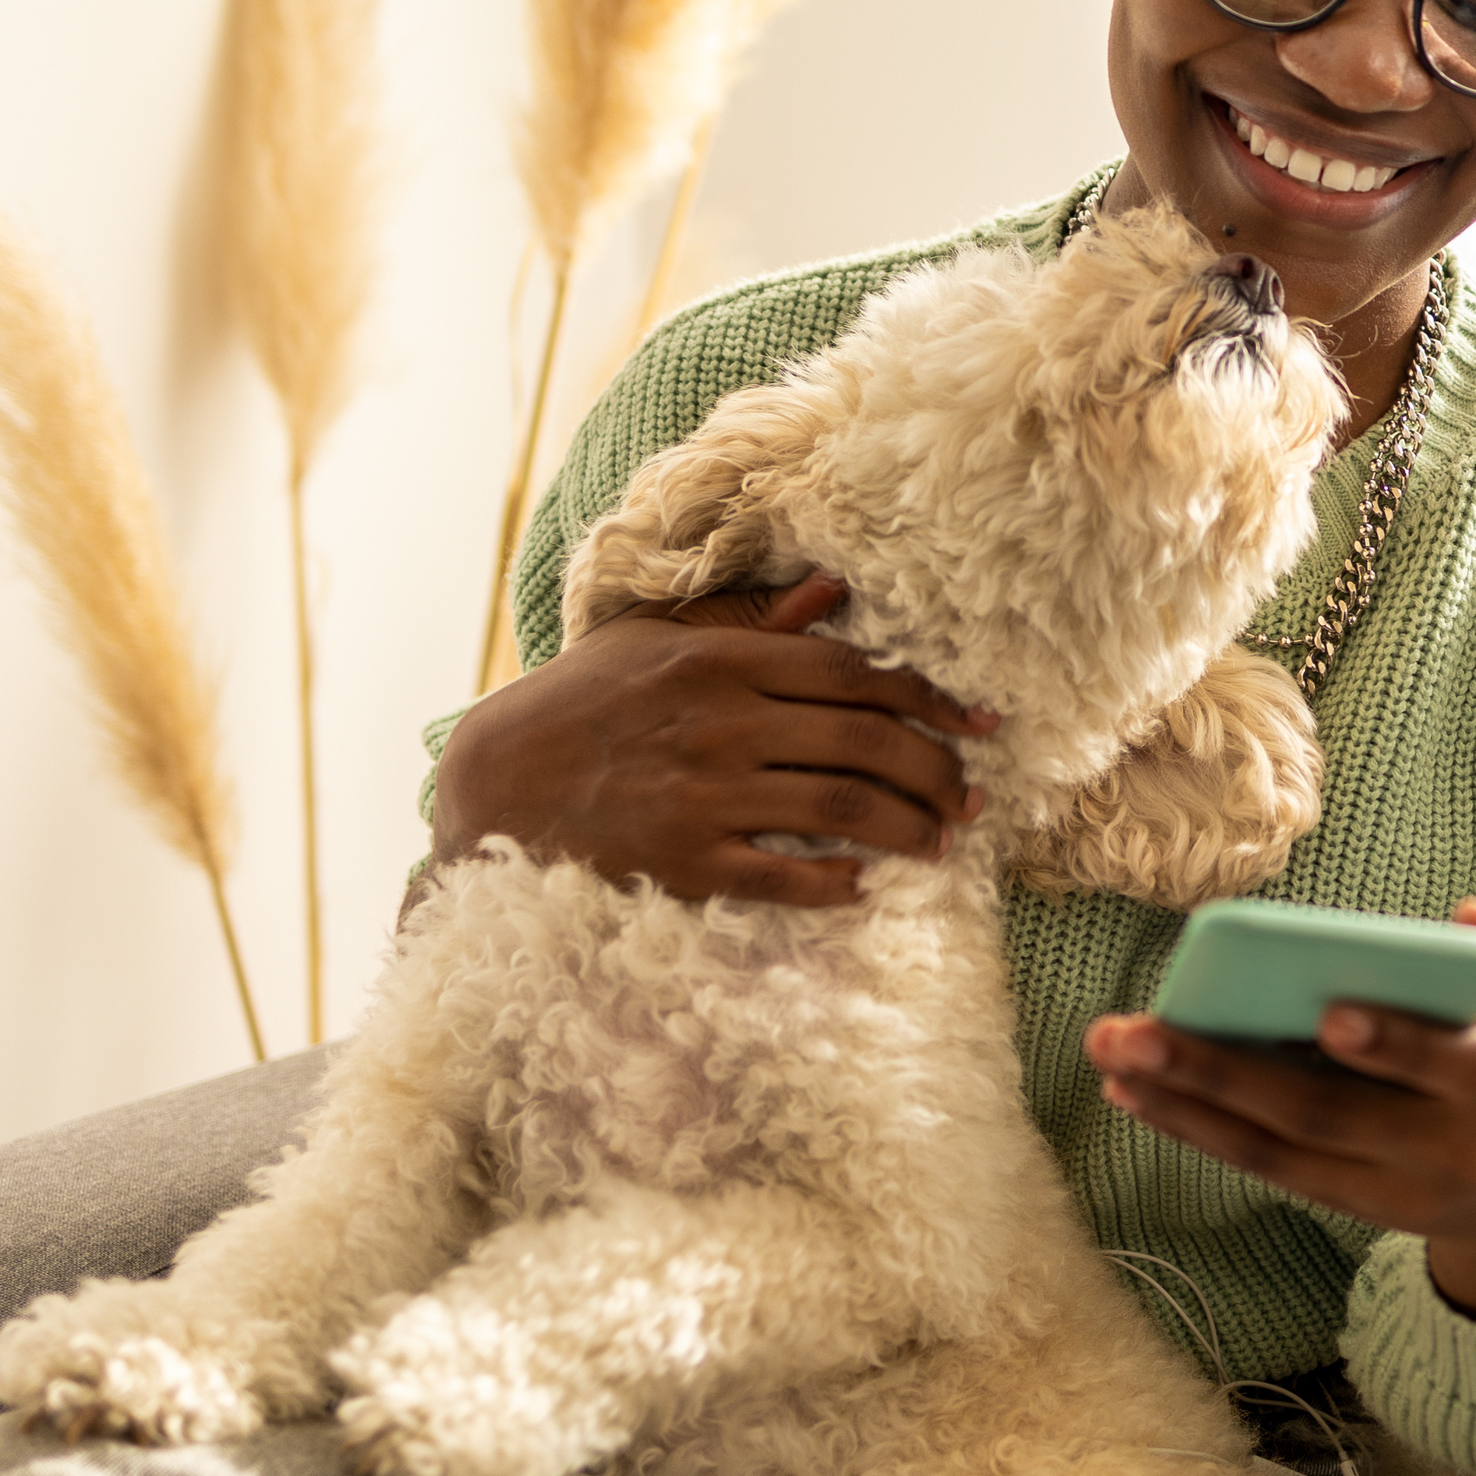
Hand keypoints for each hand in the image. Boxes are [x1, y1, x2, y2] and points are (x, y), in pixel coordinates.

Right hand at [426, 574, 994, 907]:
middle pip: (865, 744)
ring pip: (841, 811)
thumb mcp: (658, 640)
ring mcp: (703, 796)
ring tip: (943, 840)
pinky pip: (782, 877)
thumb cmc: (584, 702)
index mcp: (721, 663)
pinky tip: (864, 884)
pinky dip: (834, 884)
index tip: (980, 723)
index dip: (929, 699)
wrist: (496, 781)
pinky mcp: (682, 861)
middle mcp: (722, 724)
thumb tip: (835, 591)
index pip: (854, 676)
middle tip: (975, 796)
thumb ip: (751, 620)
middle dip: (937, 772)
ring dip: (909, 828)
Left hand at [1082, 899, 1475, 1321]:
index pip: (1457, 1066)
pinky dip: (1201, 1132)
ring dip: (1188, 1106)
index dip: (1396, 1044)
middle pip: (1330, 1112)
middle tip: (1138, 1034)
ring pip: (1283, 1149)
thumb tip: (1469, 919)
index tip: (1330, 1014)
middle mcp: (1447, 1148)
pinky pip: (1270, 1169)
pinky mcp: (1352, 1204)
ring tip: (1113, 1062)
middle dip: (1226, 1071)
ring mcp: (1394, 1187)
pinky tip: (1138, 1095)